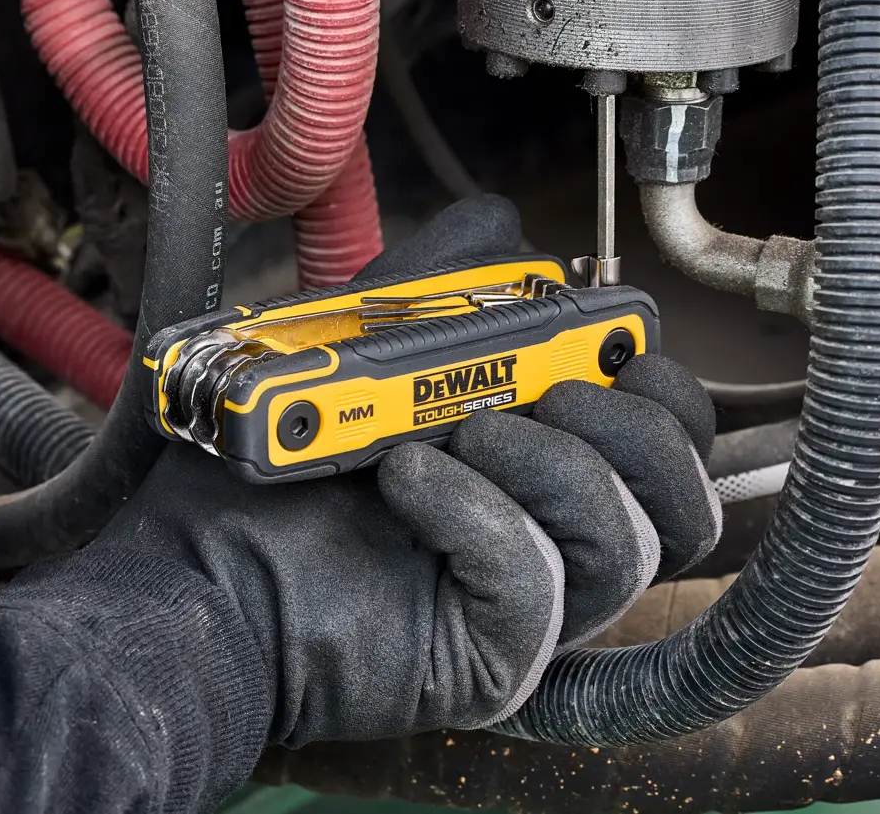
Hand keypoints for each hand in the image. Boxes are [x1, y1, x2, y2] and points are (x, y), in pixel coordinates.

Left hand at [73, 196, 721, 745]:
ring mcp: (527, 605)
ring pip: (630, 543)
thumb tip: (502, 224)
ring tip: (455, 431)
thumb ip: (435, 282)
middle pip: (683, 500)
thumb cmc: (266, 479)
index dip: (662, 391)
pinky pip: (539, 581)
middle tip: (547, 393)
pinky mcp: (491, 655)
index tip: (610, 345)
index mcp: (541, 467)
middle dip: (634, 428)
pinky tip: (407, 480)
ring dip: (550, 464)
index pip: (668, 440)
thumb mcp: (355, 348)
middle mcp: (548, 537)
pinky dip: (478, 512)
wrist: (195, 573)